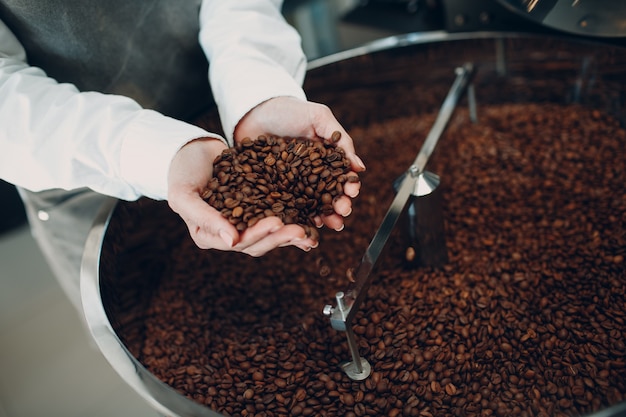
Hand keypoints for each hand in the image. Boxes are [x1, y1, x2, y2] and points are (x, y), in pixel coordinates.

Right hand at [167, 137, 316, 255]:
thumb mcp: (184, 194)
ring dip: (289, 233)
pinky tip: (312, 220)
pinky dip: (292, 219)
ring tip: (309, 231)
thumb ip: (204, 217)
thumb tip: (231, 242)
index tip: (275, 224)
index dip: (257, 234)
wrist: (189, 152)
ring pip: (270, 235)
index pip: (237, 242)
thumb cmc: (181, 172)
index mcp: (209, 236)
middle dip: (279, 237)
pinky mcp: (256, 209)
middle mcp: (228, 234)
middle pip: (257, 243)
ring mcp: (243, 223)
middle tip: (300, 230)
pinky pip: (276, 218)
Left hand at [235, 96, 365, 230]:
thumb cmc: (289, 110)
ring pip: (310, 207)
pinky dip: (295, 219)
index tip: (352, 192)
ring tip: (329, 225)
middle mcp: (311, 176)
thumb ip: (340, 139)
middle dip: (339, 207)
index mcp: (325, 160)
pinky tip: (302, 226)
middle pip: (329, 196)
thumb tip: (359, 167)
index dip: (348, 187)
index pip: (341, 178)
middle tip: (343, 213)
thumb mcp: (318, 117)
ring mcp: (292, 186)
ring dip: (323, 217)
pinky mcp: (272, 192)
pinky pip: (286, 208)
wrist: (254, 110)